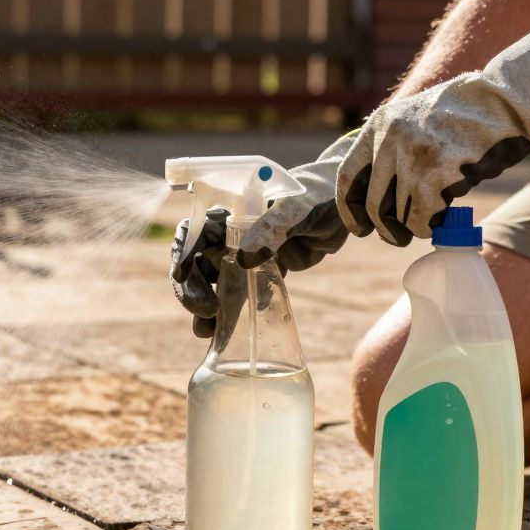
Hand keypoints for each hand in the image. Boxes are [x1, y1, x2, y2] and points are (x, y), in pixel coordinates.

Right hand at [171, 136, 356, 336]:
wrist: (348, 206)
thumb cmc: (322, 195)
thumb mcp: (299, 207)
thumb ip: (274, 226)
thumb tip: (244, 257)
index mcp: (231, 212)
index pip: (194, 231)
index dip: (182, 252)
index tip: (181, 275)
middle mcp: (231, 234)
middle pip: (197, 263)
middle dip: (192, 288)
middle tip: (205, 312)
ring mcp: (246, 256)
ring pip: (214, 284)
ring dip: (206, 308)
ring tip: (206, 333)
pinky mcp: (263, 273)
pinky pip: (240, 296)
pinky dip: (230, 315)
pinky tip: (226, 334)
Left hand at [336, 20, 529, 244]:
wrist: (507, 100)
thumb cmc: (466, 115)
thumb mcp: (416, 118)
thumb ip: (393, 147)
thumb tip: (375, 199)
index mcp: (380, 124)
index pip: (348, 176)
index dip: (350, 209)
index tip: (360, 227)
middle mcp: (390, 140)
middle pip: (374, 204)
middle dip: (386, 228)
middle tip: (398, 237)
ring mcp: (413, 157)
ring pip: (401, 215)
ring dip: (417, 224)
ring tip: (435, 213)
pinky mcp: (438, 174)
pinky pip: (424, 218)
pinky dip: (433, 224)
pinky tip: (445, 214)